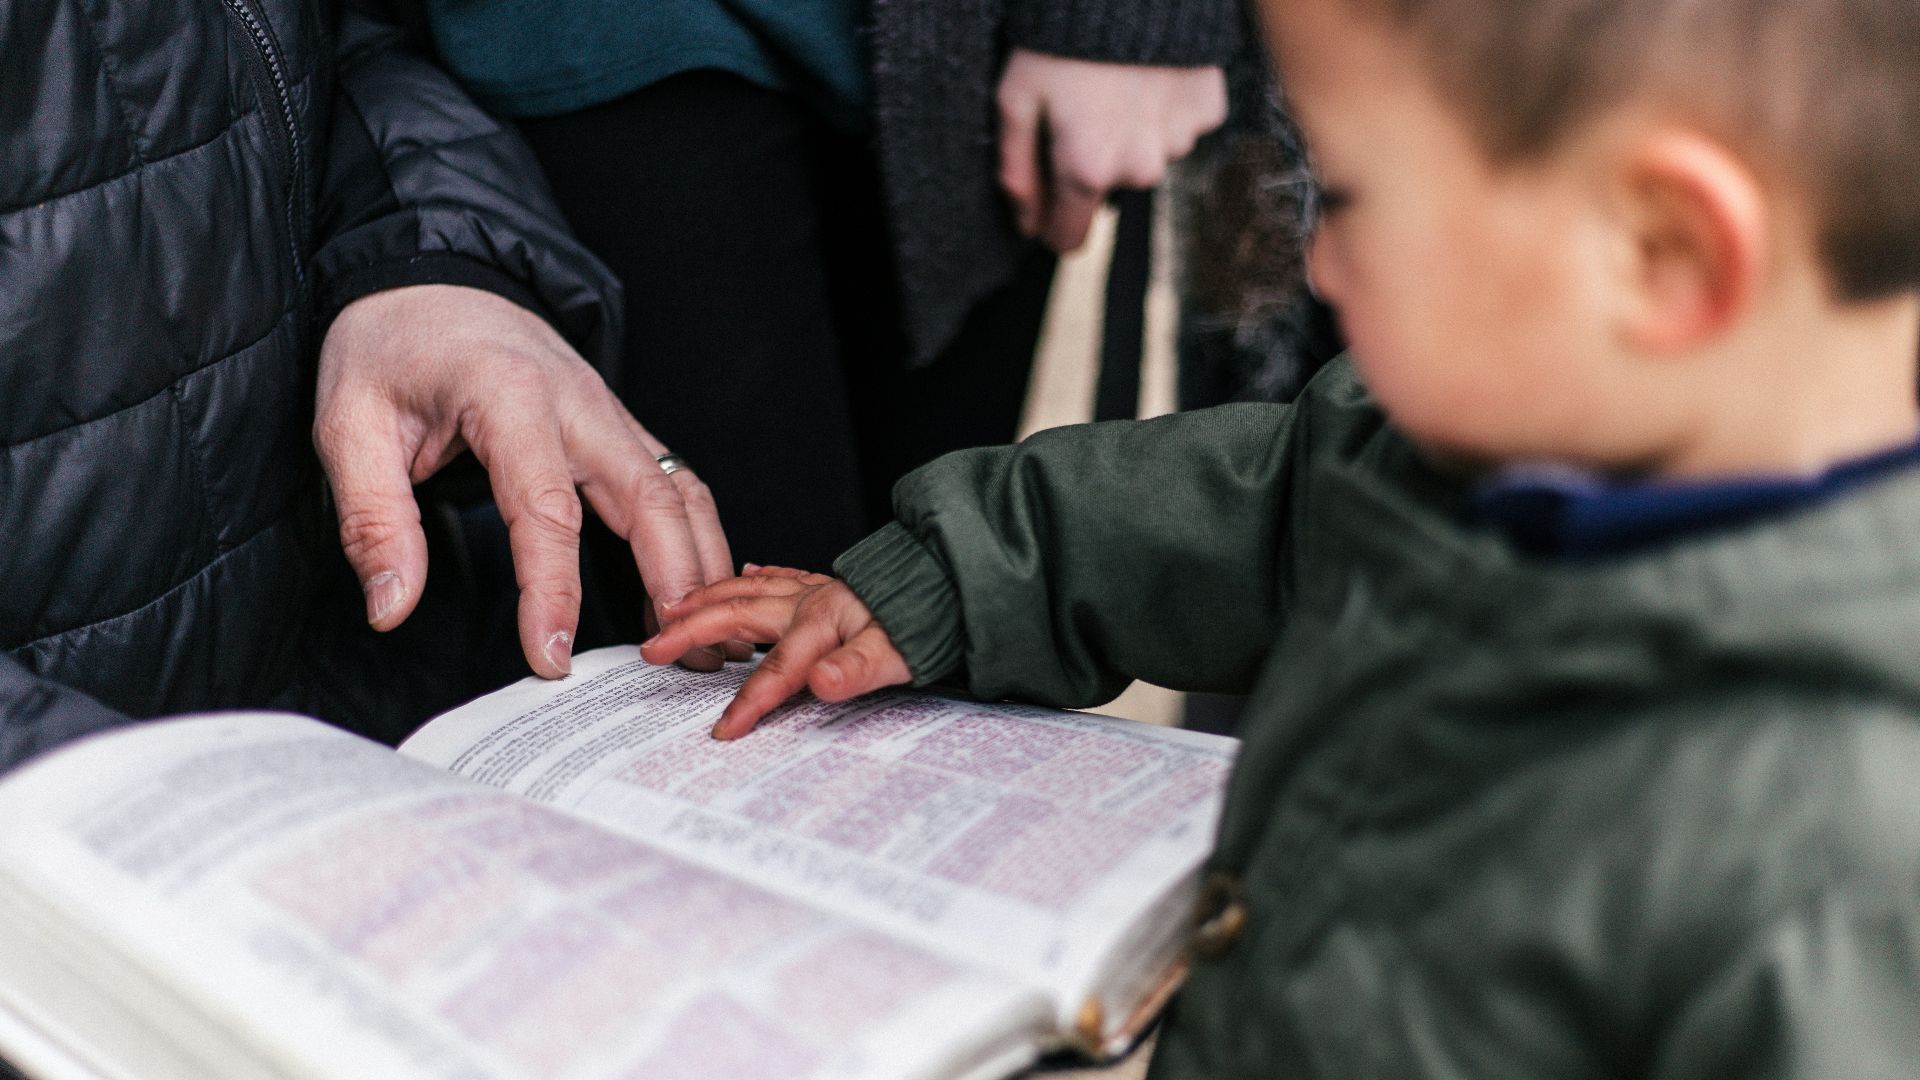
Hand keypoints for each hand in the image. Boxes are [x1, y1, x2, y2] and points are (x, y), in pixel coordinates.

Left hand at [315, 284, 740, 677]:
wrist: (430, 276)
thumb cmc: (390, 346)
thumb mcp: (348, 425)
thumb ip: (373, 520)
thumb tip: (392, 607)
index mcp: (510, 396)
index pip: (547, 510)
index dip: (553, 591)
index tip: (551, 658)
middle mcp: (579, 402)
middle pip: (651, 499)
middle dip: (674, 582)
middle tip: (684, 659)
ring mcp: (610, 412)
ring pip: (681, 492)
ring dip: (703, 565)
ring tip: (711, 639)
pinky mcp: (620, 426)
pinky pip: (676, 484)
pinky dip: (697, 539)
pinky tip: (696, 590)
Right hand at [641, 566, 912, 739]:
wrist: (958, 583)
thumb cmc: (931, 622)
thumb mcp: (902, 654)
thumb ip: (859, 669)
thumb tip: (822, 683)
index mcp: (824, 621)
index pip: (777, 669)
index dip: (749, 702)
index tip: (723, 731)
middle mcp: (812, 600)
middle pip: (740, 615)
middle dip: (694, 631)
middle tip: (654, 647)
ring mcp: (818, 589)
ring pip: (750, 589)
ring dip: (709, 599)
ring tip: (673, 607)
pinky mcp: (829, 585)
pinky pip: (781, 576)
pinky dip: (756, 577)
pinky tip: (746, 574)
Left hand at [996, 49, 1227, 252]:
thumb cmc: (1060, 39)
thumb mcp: (1016, 99)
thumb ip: (1016, 169)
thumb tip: (1027, 223)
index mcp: (1087, 170)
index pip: (1069, 238)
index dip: (1051, 223)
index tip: (1045, 200)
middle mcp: (1139, 168)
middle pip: (1109, 191)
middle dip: (1092, 164)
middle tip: (1080, 110)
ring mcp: (1179, 141)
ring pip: (1147, 157)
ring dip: (1131, 134)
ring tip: (1115, 86)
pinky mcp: (1207, 111)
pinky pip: (1179, 126)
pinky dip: (1163, 109)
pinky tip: (1148, 76)